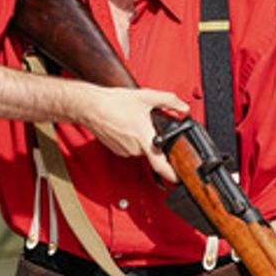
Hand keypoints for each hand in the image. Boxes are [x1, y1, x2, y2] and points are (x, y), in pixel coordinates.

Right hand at [72, 86, 186, 181]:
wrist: (91, 107)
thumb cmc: (114, 103)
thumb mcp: (147, 97)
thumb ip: (169, 101)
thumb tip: (183, 108)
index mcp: (144, 138)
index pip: (161, 165)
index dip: (172, 175)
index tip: (180, 178)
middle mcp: (135, 148)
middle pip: (153, 150)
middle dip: (155, 138)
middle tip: (149, 124)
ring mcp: (125, 151)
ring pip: (141, 148)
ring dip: (142, 138)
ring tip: (135, 121)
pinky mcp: (117, 150)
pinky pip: (131, 147)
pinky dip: (132, 139)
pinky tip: (126, 126)